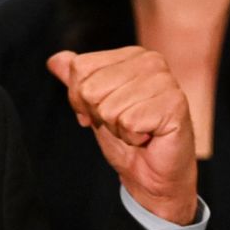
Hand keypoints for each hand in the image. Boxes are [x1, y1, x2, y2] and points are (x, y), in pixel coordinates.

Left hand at [47, 47, 197, 224]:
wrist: (151, 174)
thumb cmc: (125, 137)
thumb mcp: (92, 105)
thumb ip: (76, 80)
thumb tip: (55, 60)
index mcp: (132, 55)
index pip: (80, 68)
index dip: (81, 99)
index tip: (103, 111)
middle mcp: (151, 61)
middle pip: (91, 89)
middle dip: (99, 115)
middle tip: (123, 123)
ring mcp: (166, 82)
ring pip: (109, 107)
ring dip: (117, 128)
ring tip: (137, 130)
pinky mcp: (174, 105)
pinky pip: (128, 122)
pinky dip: (132, 137)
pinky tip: (148, 136)